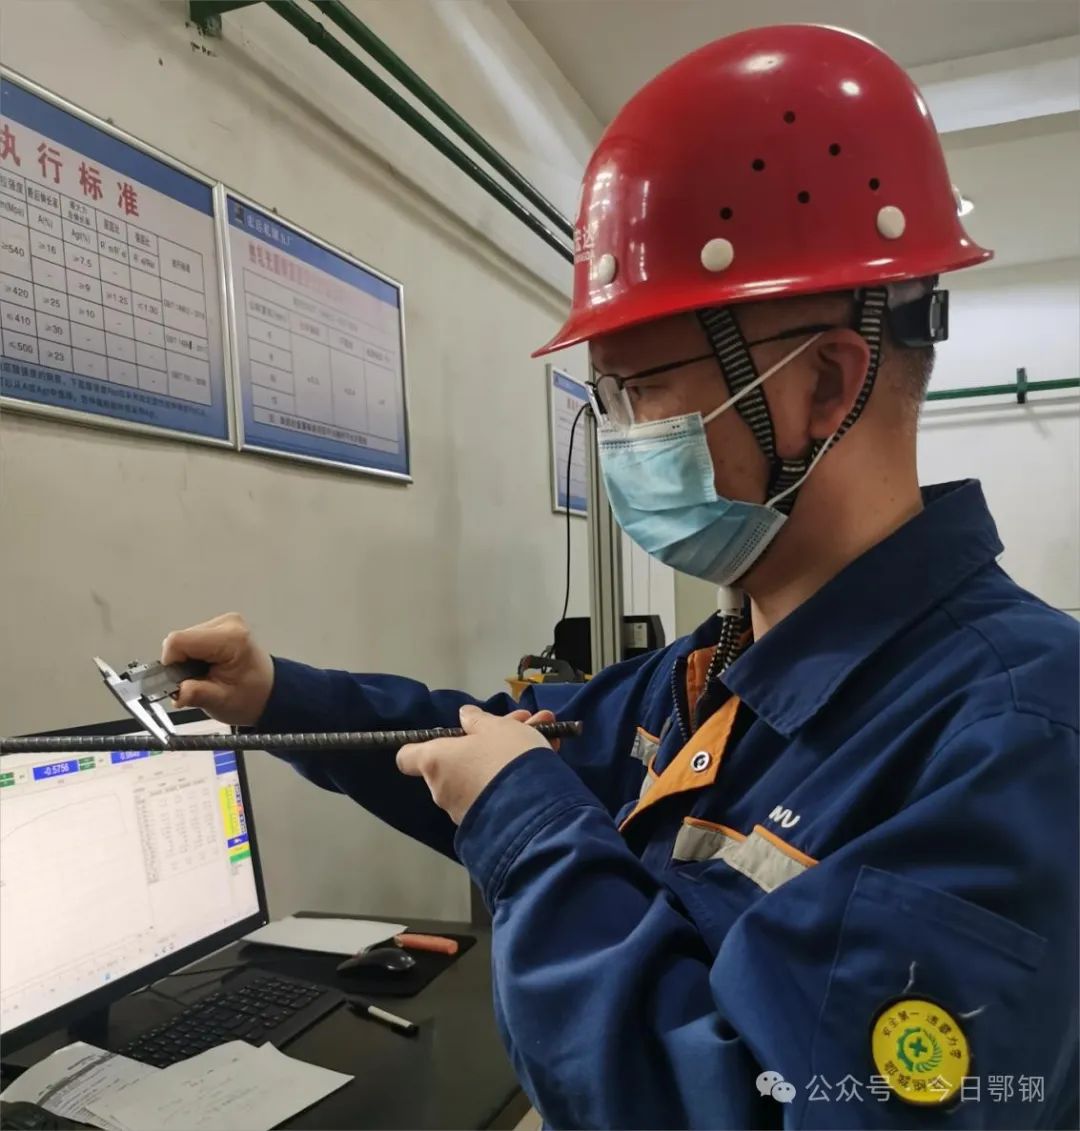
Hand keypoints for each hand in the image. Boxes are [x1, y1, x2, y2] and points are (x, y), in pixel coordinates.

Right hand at [161, 612, 274, 725]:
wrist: (268, 692)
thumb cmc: (251, 696)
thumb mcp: (221, 702)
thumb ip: (197, 695)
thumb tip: (177, 692)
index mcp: (231, 639)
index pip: (179, 640)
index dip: (172, 663)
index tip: (182, 680)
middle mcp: (229, 624)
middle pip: (180, 639)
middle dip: (182, 663)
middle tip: (199, 680)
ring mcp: (225, 622)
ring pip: (184, 639)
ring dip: (188, 660)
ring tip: (207, 674)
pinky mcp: (220, 625)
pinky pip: (192, 639)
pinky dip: (194, 655)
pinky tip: (208, 666)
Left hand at [397, 706, 556, 824]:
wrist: (535, 807)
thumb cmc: (505, 757)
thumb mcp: (495, 727)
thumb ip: (477, 720)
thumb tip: (464, 716)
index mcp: (436, 760)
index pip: (408, 757)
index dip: (422, 746)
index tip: (446, 738)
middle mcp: (442, 788)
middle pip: (456, 761)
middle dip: (485, 743)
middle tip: (518, 726)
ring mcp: (462, 810)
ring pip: (481, 774)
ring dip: (504, 757)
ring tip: (542, 735)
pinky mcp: (486, 825)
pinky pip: (496, 793)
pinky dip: (513, 778)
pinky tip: (547, 756)